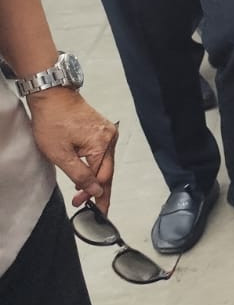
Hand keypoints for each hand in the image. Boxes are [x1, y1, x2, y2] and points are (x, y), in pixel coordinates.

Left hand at [27, 89, 117, 213]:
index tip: (81, 206)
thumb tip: (95, 191)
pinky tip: (88, 174)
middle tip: (96, 208)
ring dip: (96, 178)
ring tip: (86, 194)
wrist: (52, 96)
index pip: (100, 177)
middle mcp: (110, 138)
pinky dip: (96, 165)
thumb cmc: (53, 121)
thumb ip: (79, 175)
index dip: (91, 193)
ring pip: (106, 162)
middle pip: (108, 171)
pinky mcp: (102, 130)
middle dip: (99, 190)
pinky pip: (103, 153)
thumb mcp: (60, 154)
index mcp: (102, 144)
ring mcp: (108, 132)